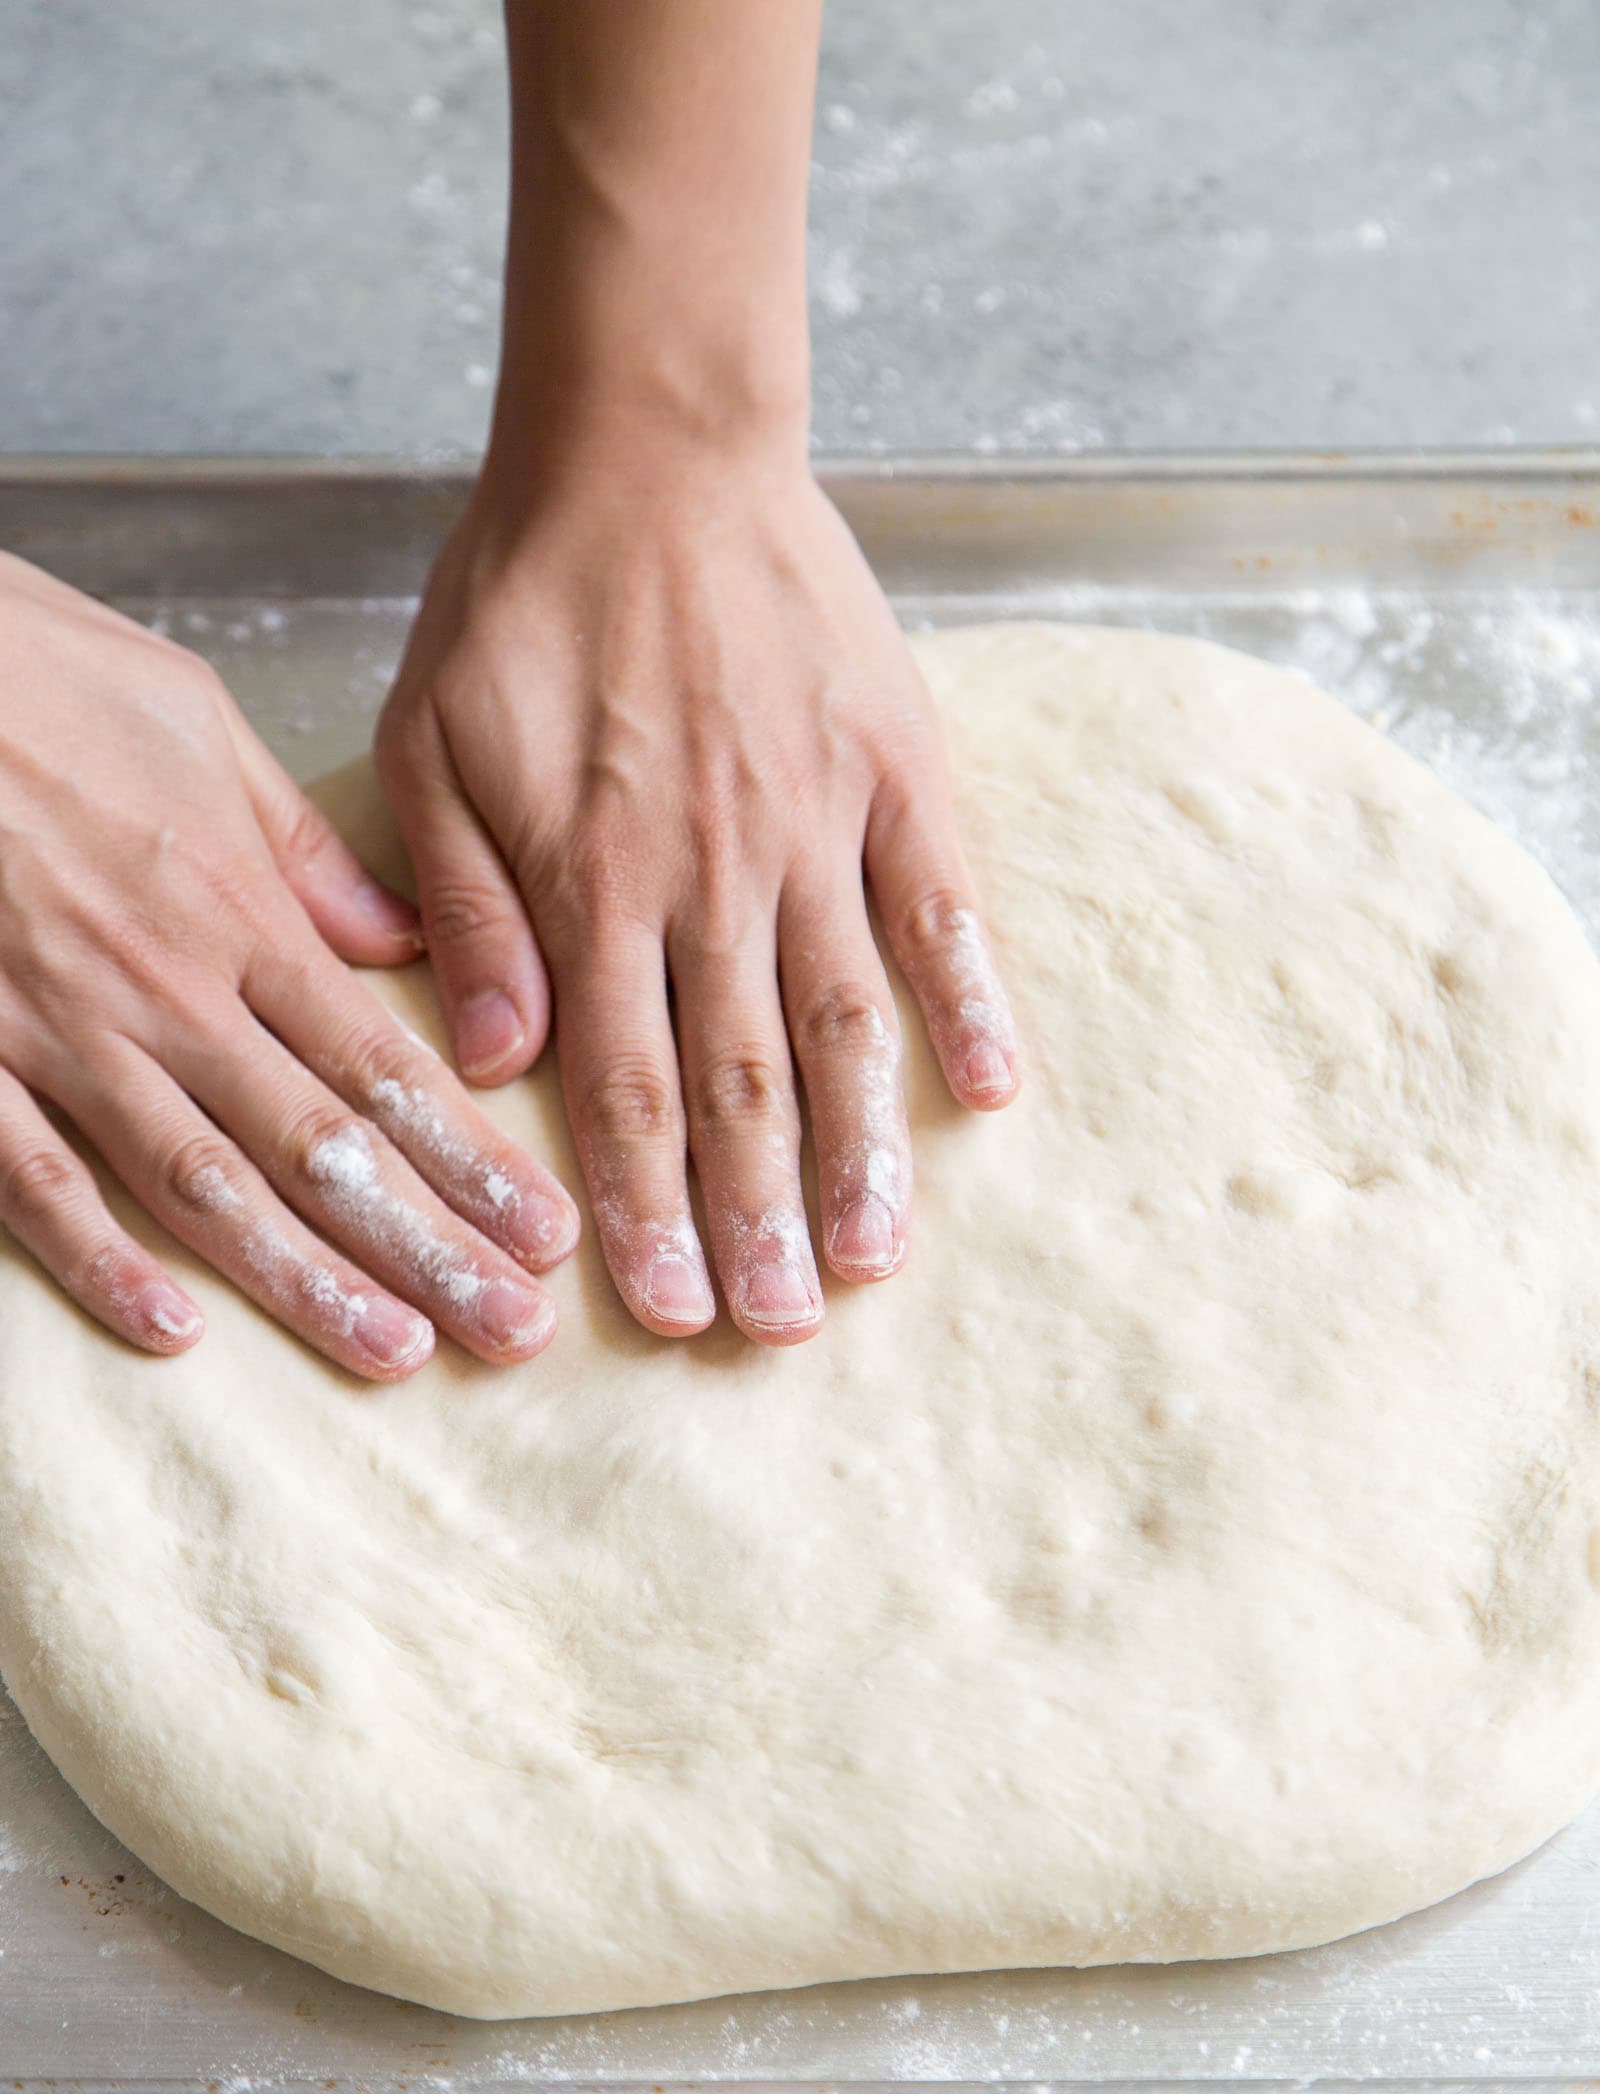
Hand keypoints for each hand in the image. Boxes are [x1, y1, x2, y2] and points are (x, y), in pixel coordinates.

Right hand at [0, 554, 577, 1377]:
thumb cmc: (30, 668)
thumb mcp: (192, 717)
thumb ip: (299, 845)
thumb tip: (397, 935)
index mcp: (237, 910)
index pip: (383, 1066)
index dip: (471, 1160)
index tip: (542, 1230)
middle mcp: (166, 990)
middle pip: (322, 1149)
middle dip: (426, 1247)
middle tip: (509, 1328)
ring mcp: (61, 1034)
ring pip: (203, 1186)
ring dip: (303, 1279)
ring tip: (392, 1351)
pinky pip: (35, 1182)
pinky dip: (99, 1262)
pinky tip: (173, 1329)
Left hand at [376, 441, 1018, 1346]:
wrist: (650, 446)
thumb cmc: (524, 596)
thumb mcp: (430, 738)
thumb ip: (465, 903)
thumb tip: (496, 1058)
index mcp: (594, 880)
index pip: (623, 1084)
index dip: (648, 1208)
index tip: (669, 1311)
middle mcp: (712, 874)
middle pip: (740, 1084)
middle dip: (754, 1222)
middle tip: (774, 1330)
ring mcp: (816, 824)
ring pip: (844, 1022)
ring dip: (859, 1153)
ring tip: (871, 1261)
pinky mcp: (894, 770)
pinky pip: (941, 906)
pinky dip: (971, 1000)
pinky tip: (992, 1093)